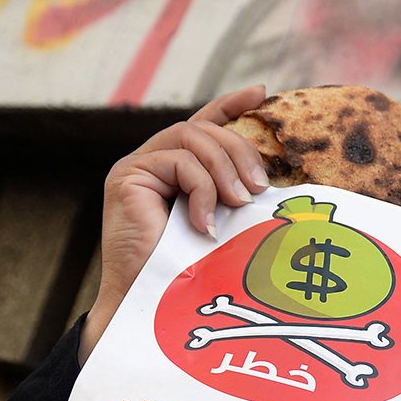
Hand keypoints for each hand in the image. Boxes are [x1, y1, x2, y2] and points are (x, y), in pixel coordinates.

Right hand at [81, 85, 271, 362]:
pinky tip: (205, 225)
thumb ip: (233, 198)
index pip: (203, 124)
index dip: (230, 105)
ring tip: (239, 204)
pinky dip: (201, 190)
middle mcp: (152, 162)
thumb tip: (273, 186)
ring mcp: (136, 167)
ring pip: (192, 138)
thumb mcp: (223, 227)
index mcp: (175, 171)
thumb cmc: (190, 275)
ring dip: (225, 169)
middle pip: (203, 129)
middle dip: (240, 151)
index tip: (262, 93)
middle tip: (261, 189)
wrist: (150, 307)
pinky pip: (178, 162)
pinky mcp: (126, 177)